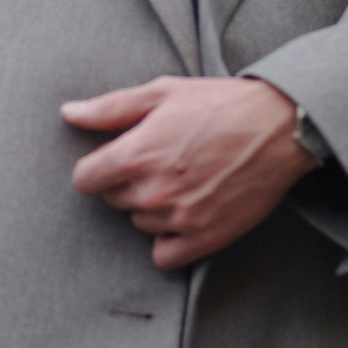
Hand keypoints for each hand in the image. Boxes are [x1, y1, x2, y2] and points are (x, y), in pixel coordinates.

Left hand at [61, 75, 317, 269]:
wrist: (279, 128)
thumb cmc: (219, 104)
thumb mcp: (162, 93)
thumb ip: (110, 108)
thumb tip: (68, 114)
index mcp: (135, 155)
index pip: (85, 179)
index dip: (98, 166)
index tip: (118, 157)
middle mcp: (152, 192)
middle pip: (113, 200)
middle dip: (129, 182)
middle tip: (163, 160)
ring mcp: (178, 219)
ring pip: (139, 224)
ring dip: (152, 207)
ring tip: (183, 179)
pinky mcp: (204, 239)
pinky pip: (164, 255)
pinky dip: (170, 238)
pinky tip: (187, 212)